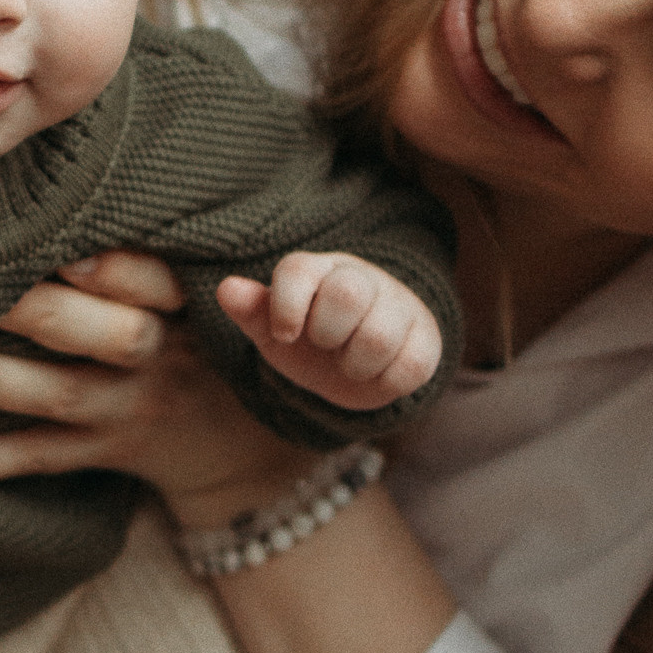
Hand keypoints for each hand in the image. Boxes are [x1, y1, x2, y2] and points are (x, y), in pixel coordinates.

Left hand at [0, 250, 308, 518]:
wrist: (233, 442)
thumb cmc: (189, 334)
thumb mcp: (190, 287)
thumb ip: (138, 245)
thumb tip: (52, 175)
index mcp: (179, 302)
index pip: (153, 279)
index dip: (109, 265)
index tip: (53, 244)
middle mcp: (155, 353)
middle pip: (100, 334)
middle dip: (30, 310)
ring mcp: (125, 409)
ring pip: (53, 394)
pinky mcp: (100, 454)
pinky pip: (37, 459)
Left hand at [216, 252, 443, 409]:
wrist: (356, 366)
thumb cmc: (307, 340)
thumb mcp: (274, 329)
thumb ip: (253, 311)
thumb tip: (227, 289)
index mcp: (319, 270)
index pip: (298, 269)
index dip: (286, 307)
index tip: (284, 334)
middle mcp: (362, 278)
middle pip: (347, 293)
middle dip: (326, 333)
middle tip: (325, 345)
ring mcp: (398, 306)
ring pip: (379, 335)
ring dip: (354, 364)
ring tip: (349, 362)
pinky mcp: (425, 339)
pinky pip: (410, 366)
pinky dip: (385, 383)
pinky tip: (376, 374)